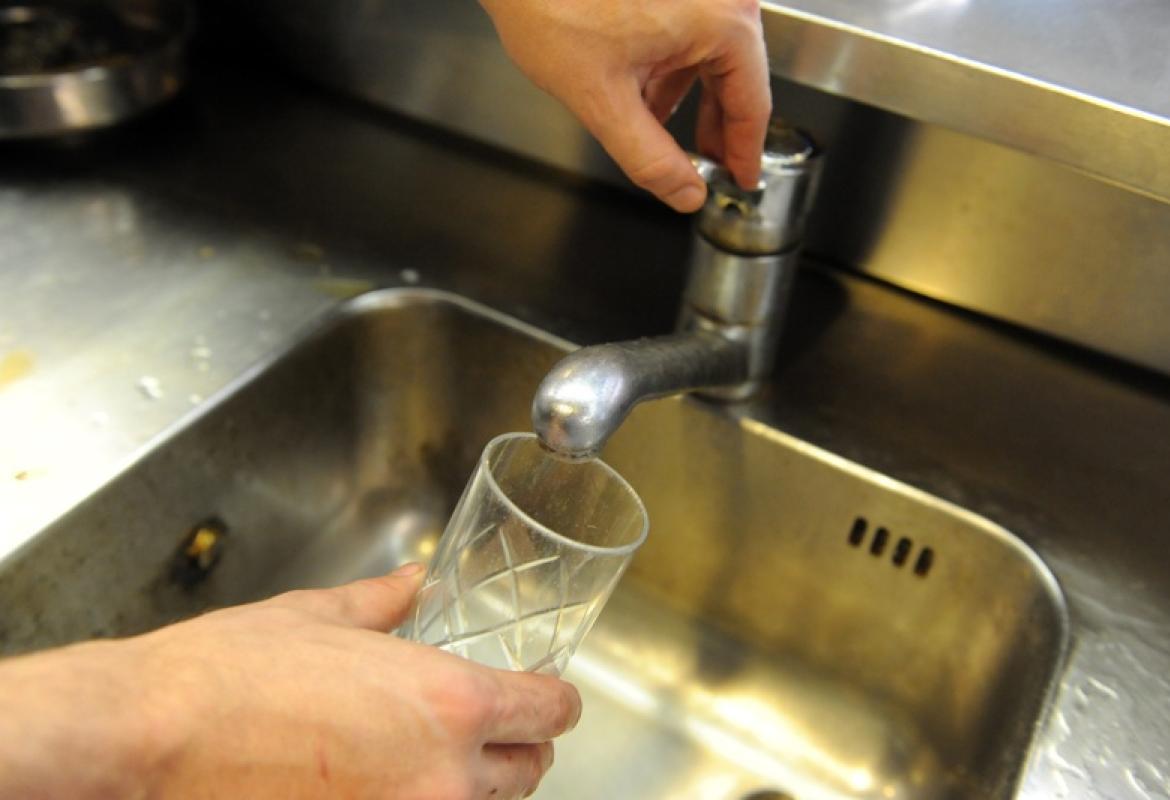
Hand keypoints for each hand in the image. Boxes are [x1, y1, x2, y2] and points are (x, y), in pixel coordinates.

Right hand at [0, 564, 581, 799]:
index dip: (553, 700)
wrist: (151, 736)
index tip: (542, 696)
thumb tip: (411, 582)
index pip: (550, 711)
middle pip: (531, 770)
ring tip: (435, 761)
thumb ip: (382, 603)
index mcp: (449, 701)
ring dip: (477, 786)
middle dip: (517, 746)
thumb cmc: (228, 675)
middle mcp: (444, 774)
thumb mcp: (316, 618)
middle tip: (487, 729)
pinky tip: (390, 787)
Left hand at [480, 0, 770, 211]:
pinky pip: (688, 32)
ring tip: (664, 137)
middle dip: (715, 129)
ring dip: (688, 100)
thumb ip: (651, 159)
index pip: (751, 103)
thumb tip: (684, 192)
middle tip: (707, 169)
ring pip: (710, 56)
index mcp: (722, 19)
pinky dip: (671, 69)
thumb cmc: (553, 3)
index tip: (741, 178)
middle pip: (736, 78)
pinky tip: (644, 96)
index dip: (744, 152)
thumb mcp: (604, 101)